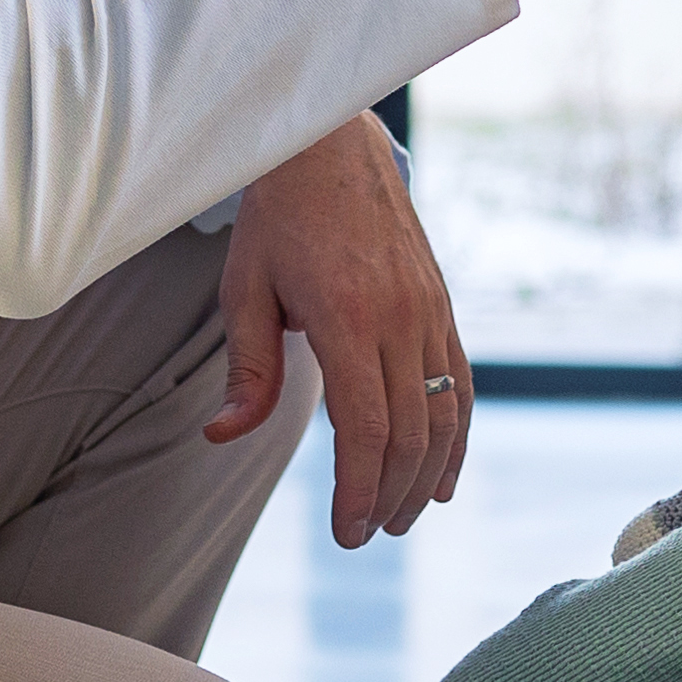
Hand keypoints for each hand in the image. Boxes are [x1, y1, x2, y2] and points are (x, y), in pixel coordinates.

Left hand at [209, 117, 473, 542]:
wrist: (332, 146)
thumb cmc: (278, 217)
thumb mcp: (244, 288)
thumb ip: (245, 370)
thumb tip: (222, 437)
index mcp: (347, 318)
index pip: (365, 430)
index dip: (358, 491)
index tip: (346, 533)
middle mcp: (400, 318)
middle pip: (409, 435)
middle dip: (389, 496)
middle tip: (365, 535)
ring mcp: (429, 311)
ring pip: (444, 415)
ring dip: (425, 477)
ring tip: (400, 518)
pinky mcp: (441, 304)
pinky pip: (459, 383)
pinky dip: (456, 436)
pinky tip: (442, 476)